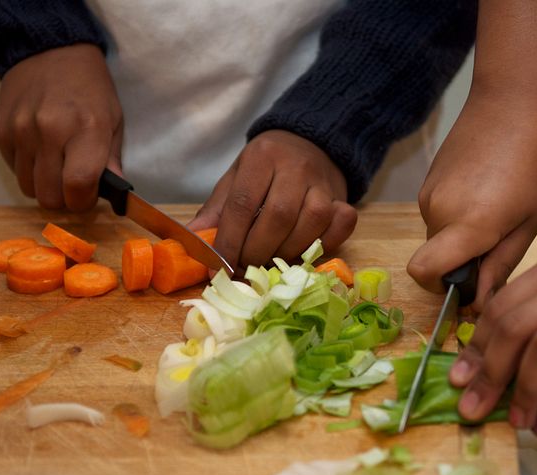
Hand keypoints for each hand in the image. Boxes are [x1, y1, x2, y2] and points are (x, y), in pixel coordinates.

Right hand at [0, 43, 122, 210]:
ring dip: (45, 186)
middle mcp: (50, 130)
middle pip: (50, 195)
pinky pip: (14, 170)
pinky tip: (41, 152)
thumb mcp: (113, 121)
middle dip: (65, 199)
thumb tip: (115, 193)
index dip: (83, 201)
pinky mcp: (1, 131)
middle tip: (74, 184)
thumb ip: (112, 160)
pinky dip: (29, 170)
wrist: (51, 52)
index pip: (78, 185)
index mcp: (86, 129)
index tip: (88, 197)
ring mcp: (21, 131)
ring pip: (29, 188)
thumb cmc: (91, 90)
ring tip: (58, 166)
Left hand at [188, 130, 356, 270]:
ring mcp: (323, 183)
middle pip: (278, 217)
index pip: (242, 205)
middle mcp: (295, 167)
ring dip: (287, 252)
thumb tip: (193, 239)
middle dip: (256, 252)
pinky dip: (325, 242)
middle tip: (243, 269)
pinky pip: (341, 223)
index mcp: (261, 157)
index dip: (228, 242)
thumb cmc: (267, 166)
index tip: (217, 269)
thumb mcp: (236, 177)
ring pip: (311, 223)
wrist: (310, 141)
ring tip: (270, 261)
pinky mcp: (343, 197)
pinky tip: (305, 248)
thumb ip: (217, 209)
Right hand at [407, 95, 536, 311]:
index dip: (440, 287)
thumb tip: (479, 300)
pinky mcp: (428, 180)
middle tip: (499, 239)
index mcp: (468, 225)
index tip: (469, 282)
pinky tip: (485, 191)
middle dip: (459, 260)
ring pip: (436, 235)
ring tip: (496, 208)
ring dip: (459, 236)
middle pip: (434, 257)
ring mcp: (428, 194)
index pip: (424, 272)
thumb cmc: (536, 160)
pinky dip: (456, 215)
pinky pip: (437, 213)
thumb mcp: (529, 221)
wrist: (514, 101)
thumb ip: (500, 264)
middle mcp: (437, 211)